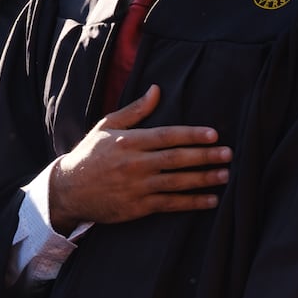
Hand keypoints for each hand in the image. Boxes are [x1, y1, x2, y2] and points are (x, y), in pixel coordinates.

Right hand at [47, 84, 230, 233]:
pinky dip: (192, 203)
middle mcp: (134, 164)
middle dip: (204, 156)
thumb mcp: (107, 127)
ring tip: (225, 175)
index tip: (214, 134)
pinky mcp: (137, 207)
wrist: (68, 190)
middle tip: (228, 154)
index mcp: (129, 141)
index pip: (166, 136)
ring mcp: (136, 187)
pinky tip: (210, 200)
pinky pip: (170, 204)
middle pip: (176, 159)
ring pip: (177, 182)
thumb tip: (157, 90)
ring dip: (203, 179)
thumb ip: (135, 111)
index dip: (192, 135)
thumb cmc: (90, 155)